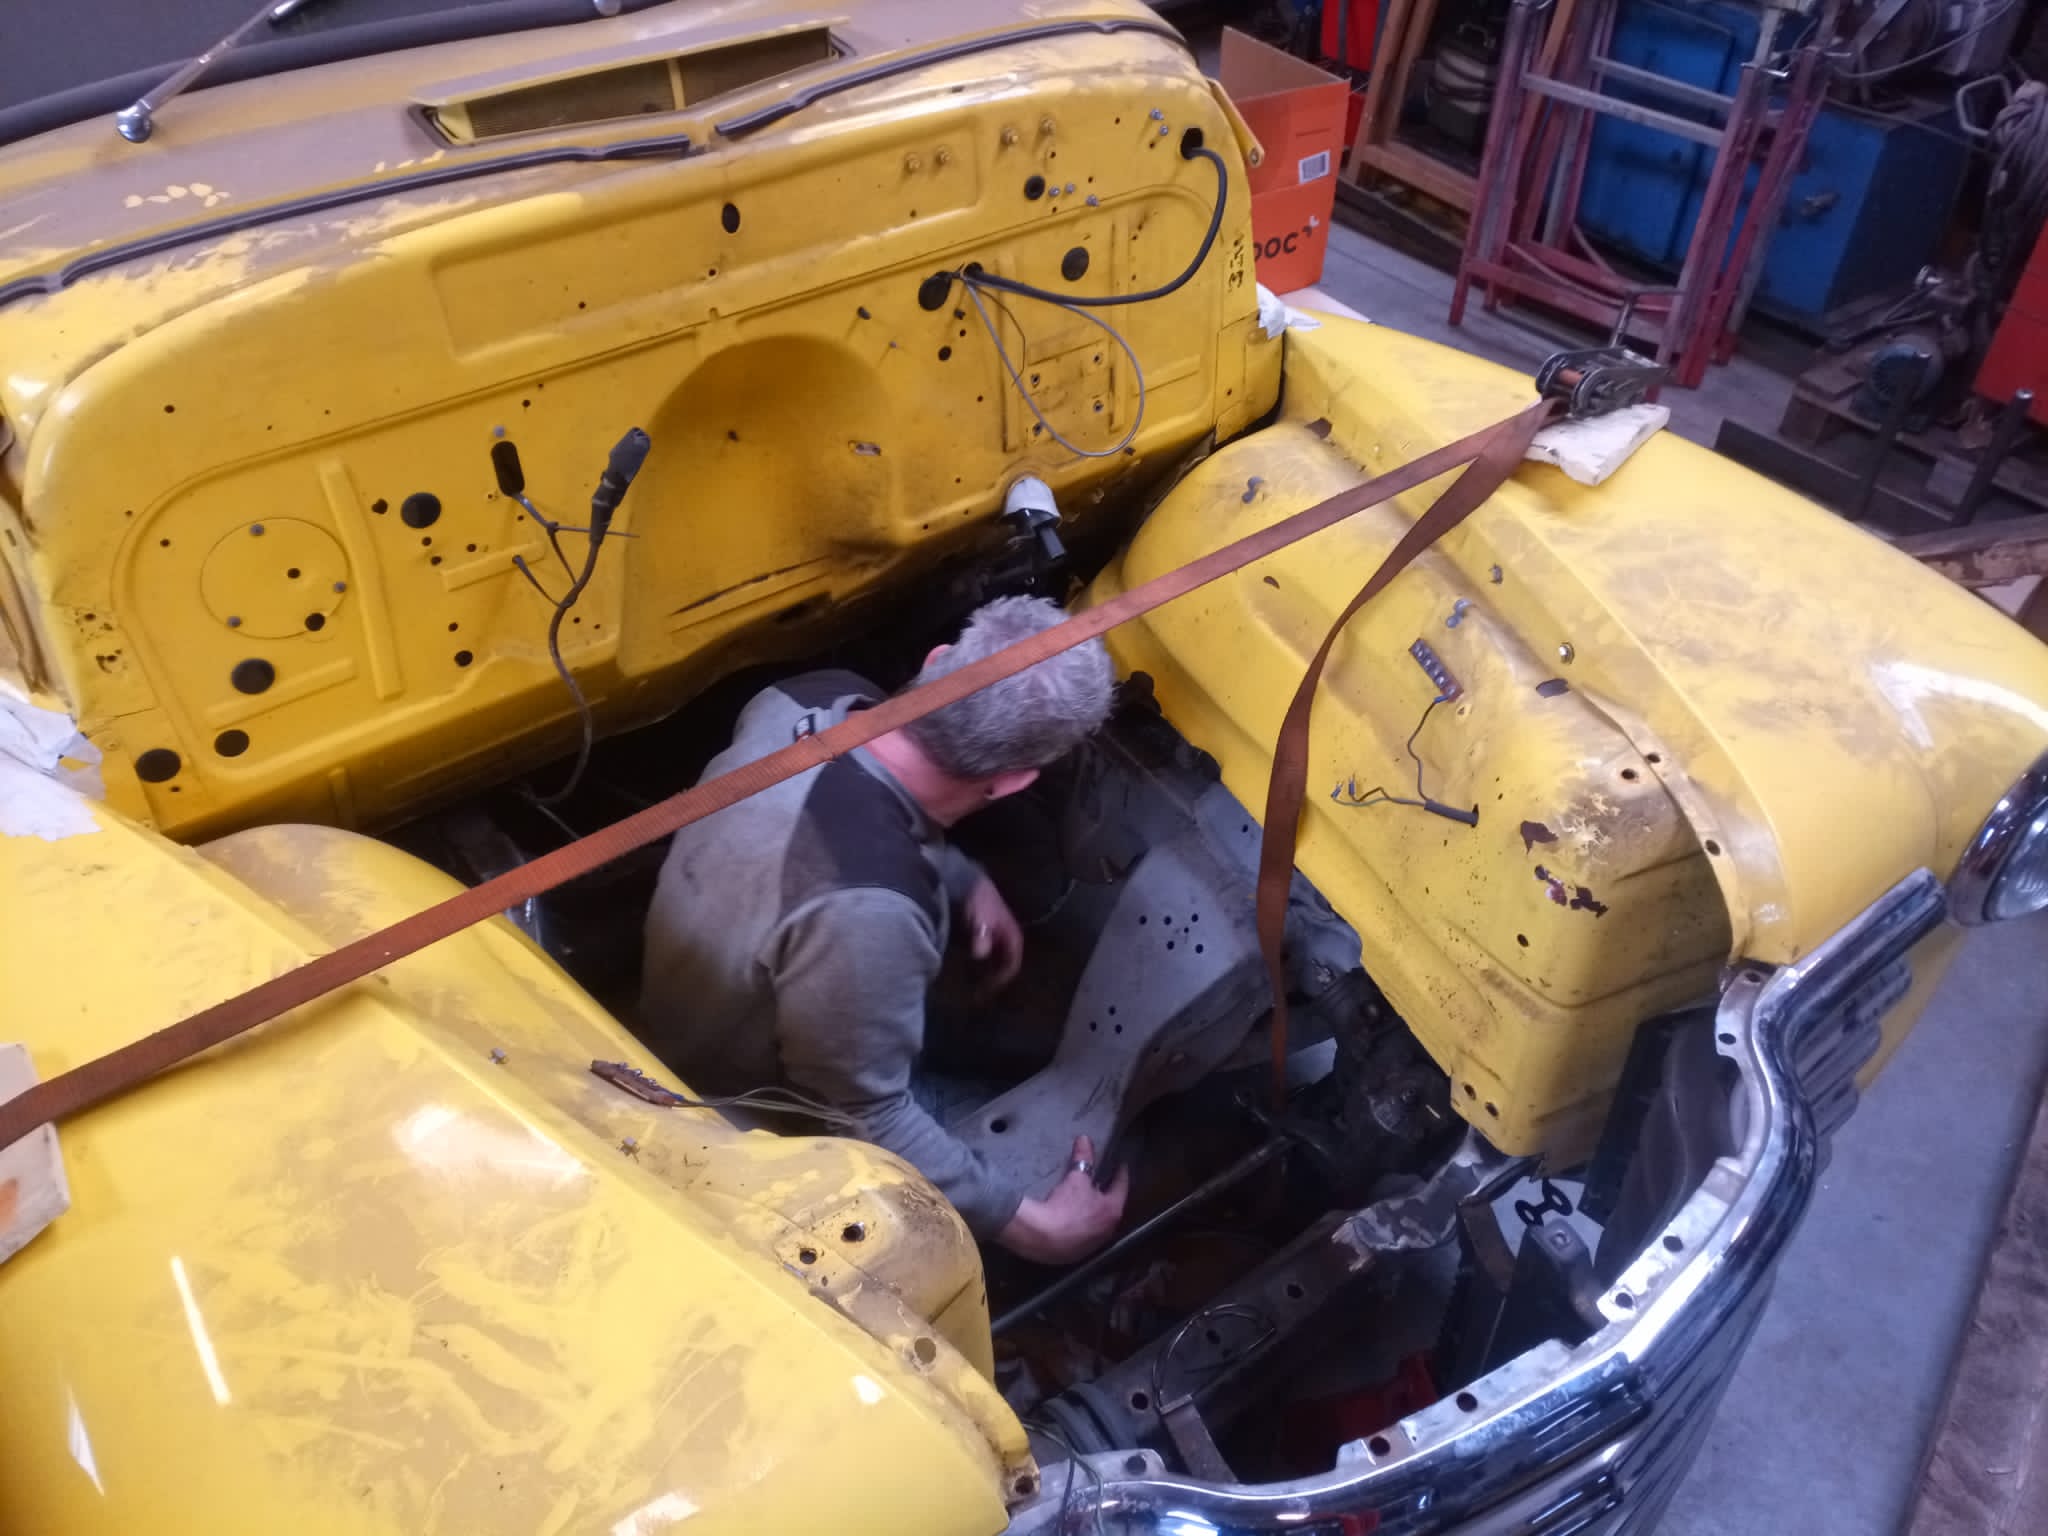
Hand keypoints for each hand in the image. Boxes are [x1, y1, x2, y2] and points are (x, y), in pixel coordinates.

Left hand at [962, 875, 1023, 992]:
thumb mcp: (981, 919)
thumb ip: (982, 936)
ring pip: (996, 961)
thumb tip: (980, 953)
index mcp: (1013, 935)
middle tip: (979, 993)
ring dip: (987, 972)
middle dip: (994, 978)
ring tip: (972, 984)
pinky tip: (966, 969)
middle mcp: (1008, 937)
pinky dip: (979, 964)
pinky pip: (986, 955)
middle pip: (1005, 965)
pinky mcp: (985, 935)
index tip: (987, 990)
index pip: (1013, 964)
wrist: (967, 881)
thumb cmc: (978, 901)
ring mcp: (997, 936)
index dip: (1001, 978)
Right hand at [996, 1136, 1128, 1264]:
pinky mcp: (1077, 1253)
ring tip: (1089, 1199)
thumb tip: (1085, 1138)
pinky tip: (1074, 1218)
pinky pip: (1084, 1234)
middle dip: (1108, 1194)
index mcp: (1112, 1211)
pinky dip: (1083, 1224)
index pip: (1122, 1187)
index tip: (1120, 1165)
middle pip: (1112, 1207)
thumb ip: (1083, 1157)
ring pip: (1099, 1223)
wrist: (1041, 1237)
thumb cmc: (1065, 1206)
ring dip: (1096, 1211)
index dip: (1120, 1173)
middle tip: (1104, 1182)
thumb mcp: (1075, 1178)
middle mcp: (1108, 1230)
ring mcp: (1093, 1244)